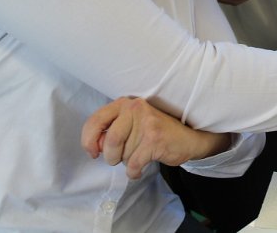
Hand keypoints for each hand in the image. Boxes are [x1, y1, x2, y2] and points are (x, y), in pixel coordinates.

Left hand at [80, 98, 230, 179]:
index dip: (88, 140)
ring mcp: (146, 123)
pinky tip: (139, 169)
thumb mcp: (130, 124)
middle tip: (118, 158)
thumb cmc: (154, 132)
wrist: (188, 138)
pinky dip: (133, 172)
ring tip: (138, 156)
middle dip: (111, 157)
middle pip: (110, 141)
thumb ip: (110, 131)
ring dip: (127, 163)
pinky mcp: (155, 139)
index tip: (93, 152)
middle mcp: (134, 108)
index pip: (96, 120)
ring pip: (123, 155)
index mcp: (124, 103)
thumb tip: (94, 146)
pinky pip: (134, 164)